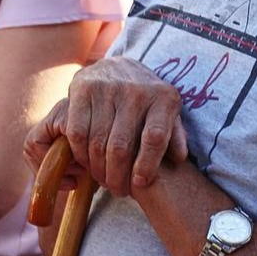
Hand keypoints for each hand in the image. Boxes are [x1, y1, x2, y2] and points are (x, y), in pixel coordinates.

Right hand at [24, 57, 188, 197]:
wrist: (118, 66)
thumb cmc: (147, 100)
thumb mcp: (167, 112)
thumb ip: (174, 135)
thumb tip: (179, 158)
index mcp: (163, 98)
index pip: (155, 138)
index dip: (146, 166)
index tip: (140, 184)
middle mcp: (136, 91)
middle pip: (122, 146)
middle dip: (117, 176)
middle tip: (118, 190)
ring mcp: (108, 88)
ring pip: (98, 143)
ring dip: (98, 169)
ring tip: (103, 180)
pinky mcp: (83, 88)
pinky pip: (77, 132)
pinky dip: (80, 153)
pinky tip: (87, 161)